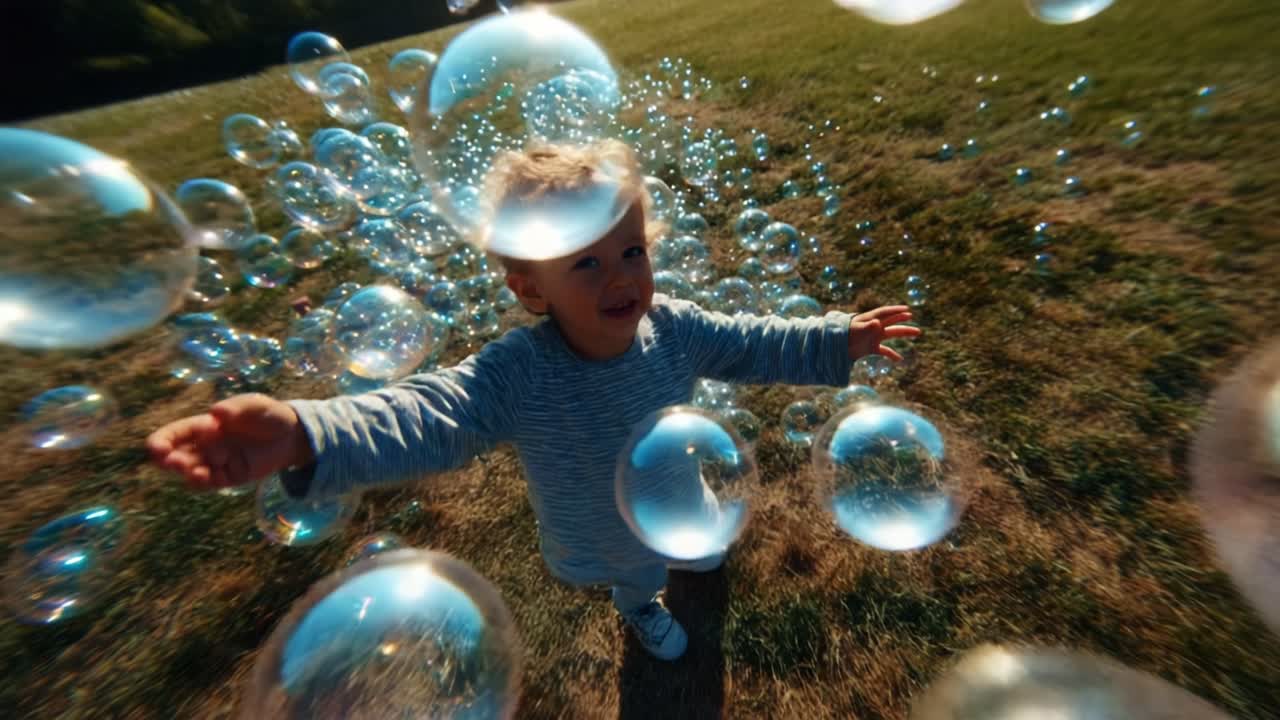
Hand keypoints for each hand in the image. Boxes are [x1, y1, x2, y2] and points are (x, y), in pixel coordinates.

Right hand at [146, 393, 313, 492]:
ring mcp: (217, 463)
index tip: (156, 448)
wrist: (292, 436)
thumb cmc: (268, 415)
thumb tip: (216, 412)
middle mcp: (206, 445)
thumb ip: (238, 407)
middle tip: (171, 460)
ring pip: (192, 471)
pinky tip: (201, 478)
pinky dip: (203, 482)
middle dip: (170, 459)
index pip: (176, 433)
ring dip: (186, 472)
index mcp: (205, 425)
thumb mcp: (256, 405)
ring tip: (189, 469)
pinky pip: (211, 482)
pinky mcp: (230, 477)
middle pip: (178, 455)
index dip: (163, 440)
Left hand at [848, 305, 921, 361]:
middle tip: (911, 316)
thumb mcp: (856, 331)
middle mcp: (873, 327)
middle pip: (891, 321)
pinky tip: (900, 359)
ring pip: (892, 334)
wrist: (835, 347)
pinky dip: (892, 354)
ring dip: (903, 333)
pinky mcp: (871, 348)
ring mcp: (873, 337)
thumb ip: (867, 327)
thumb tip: (877, 323)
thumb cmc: (844, 335)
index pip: (885, 313)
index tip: (907, 309)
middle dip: (901, 318)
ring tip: (917, 332)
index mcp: (870, 320)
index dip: (895, 310)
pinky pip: (885, 350)